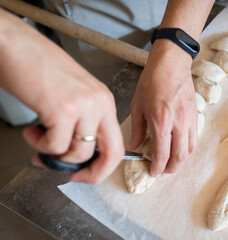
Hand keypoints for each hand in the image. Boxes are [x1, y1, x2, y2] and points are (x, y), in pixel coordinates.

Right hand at [0, 9, 123, 182]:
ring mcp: (83, 106)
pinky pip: (55, 146)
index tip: (86, 172)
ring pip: (80, 153)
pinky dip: (39, 145)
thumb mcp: (73, 93)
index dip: (103, 165)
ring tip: (40, 138)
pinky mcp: (63, 109)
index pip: (116, 142)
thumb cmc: (38, 66)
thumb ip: (81, 121)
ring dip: (55, 154)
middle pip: (112, 152)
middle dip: (93, 173)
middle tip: (73, 176)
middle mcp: (99, 103)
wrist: (14, 44)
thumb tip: (75, 152)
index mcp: (104, 100)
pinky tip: (32, 130)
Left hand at [128, 40, 197, 175]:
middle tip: (163, 171)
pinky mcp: (195, 114)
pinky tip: (180, 147)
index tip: (153, 171)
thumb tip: (134, 146)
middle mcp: (178, 122)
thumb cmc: (152, 80)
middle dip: (171, 168)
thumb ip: (137, 129)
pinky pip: (195, 138)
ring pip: (191, 149)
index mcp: (161, 120)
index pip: (162, 153)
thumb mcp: (137, 105)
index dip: (158, 167)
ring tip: (172, 162)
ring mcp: (190, 119)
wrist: (171, 63)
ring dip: (182, 160)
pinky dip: (188, 148)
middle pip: (180, 156)